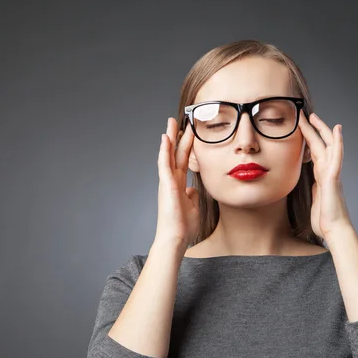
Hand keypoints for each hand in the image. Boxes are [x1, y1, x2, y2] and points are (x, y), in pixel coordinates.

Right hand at [154, 118, 199, 253]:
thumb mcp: (193, 207)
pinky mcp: (166, 185)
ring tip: (171, 122)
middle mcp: (172, 180)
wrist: (176, 238)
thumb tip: (192, 190)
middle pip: (176, 153)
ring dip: (170, 138)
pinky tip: (165, 138)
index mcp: (179, 184)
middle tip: (181, 119)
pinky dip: (164, 150)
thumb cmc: (183, 227)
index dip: (187, 146)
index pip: (184, 160)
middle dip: (178, 136)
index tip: (190, 132)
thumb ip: (192, 196)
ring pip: (168, 154)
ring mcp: (168, 182)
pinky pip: (164, 164)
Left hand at [298, 112, 350, 240]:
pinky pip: (337, 156)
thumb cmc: (325, 219)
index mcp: (322, 176)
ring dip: (322, 130)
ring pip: (328, 146)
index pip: (315, 153)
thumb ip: (315, 187)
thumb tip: (313, 182)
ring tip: (314, 116)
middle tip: (306, 115)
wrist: (333, 230)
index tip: (302, 128)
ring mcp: (332, 174)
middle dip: (313, 129)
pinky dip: (337, 142)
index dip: (309, 139)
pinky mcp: (333, 178)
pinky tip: (337, 130)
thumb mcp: (316, 199)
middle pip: (321, 145)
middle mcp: (328, 172)